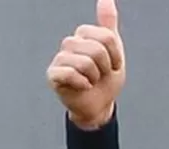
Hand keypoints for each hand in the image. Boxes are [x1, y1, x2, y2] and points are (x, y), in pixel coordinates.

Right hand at [45, 0, 124, 129]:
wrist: (99, 105)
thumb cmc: (105, 79)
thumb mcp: (113, 49)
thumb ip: (108, 23)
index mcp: (83, 35)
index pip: (106, 37)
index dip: (115, 55)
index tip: (113, 65)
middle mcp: (69, 44)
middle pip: (97, 49)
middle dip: (105, 68)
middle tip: (100, 75)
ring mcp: (60, 59)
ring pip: (85, 62)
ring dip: (94, 77)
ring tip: (91, 81)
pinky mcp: (53, 75)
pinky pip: (70, 73)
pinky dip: (82, 84)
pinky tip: (82, 87)